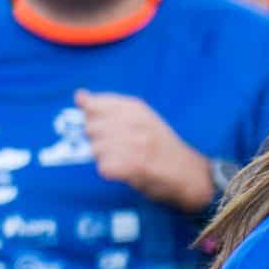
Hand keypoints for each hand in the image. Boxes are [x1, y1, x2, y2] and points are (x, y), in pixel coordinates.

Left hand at [75, 90, 214, 212]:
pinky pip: (103, 168)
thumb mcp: (138, 117)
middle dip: (97, 140)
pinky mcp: (136, 166)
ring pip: (95, 149)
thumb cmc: (158, 144)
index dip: (92, 119)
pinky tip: (124, 170)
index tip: (105, 125)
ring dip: (104, 158)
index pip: (94, 105)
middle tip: (118, 146)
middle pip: (90, 129)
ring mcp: (136, 144)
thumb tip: (79, 95)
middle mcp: (135, 122)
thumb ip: (107, 107)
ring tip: (124, 158)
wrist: (189, 172)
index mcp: (135, 108)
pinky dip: (110, 172)